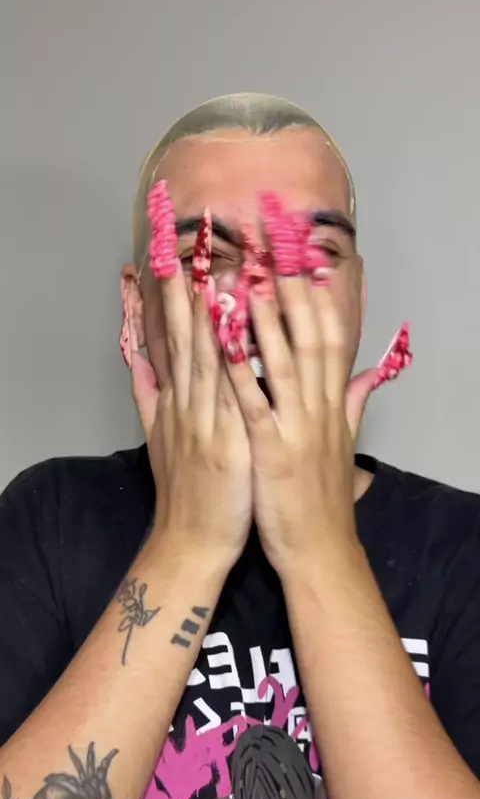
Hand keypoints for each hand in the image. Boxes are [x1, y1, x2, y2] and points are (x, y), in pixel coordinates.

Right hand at [128, 268, 251, 570]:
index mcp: (179, 400)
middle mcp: (189, 403)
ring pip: (208, 359)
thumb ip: (148, 396)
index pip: (176, 338)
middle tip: (192, 245)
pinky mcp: (226, 443)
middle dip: (188, 289)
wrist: (191, 539)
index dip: (176, 298)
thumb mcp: (158, 438)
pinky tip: (241, 338)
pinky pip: (232, 396)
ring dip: (212, 315)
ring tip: (217, 270)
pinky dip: (235, 365)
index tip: (177, 257)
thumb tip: (137, 362)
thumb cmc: (183, 489)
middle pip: (187, 338)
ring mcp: (206, 422)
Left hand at [222, 271, 375, 576]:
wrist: (319, 549)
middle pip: (311, 338)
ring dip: (267, 319)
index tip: (309, 260)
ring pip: (285, 362)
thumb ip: (356, 404)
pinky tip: (224, 343)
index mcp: (332, 405)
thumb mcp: (344, 445)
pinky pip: (254, 403)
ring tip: (250, 277)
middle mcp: (318, 408)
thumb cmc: (324, 496)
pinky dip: (241, 371)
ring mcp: (296, 428)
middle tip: (278, 249)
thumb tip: (371, 374)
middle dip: (295, 291)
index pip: (333, 339)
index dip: (322, 298)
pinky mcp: (272, 451)